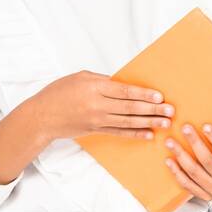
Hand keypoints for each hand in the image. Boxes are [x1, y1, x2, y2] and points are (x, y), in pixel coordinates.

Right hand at [29, 71, 173, 143]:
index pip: (125, 91)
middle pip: (130, 107)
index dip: (144, 94)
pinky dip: (135, 134)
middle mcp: (97, 104)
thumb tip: (125, 84)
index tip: (159, 96)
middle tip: (170, 110)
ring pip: (128, 121)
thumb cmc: (59, 93)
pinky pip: (119, 133)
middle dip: (152, 109)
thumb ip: (103, 80)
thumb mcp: (81, 77)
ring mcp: (97, 120)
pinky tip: (148, 134)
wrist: (40, 116)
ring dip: (149, 122)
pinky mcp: (96, 130)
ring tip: (165, 123)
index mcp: (94, 87)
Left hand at [164, 122, 211, 204]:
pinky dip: (177, 173)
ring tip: (170, 141)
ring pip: (194, 173)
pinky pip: (187, 185)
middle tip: (185, 127)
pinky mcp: (203, 195)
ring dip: (180, 157)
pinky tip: (169, 160)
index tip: (207, 126)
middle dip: (195, 144)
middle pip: (208, 162)